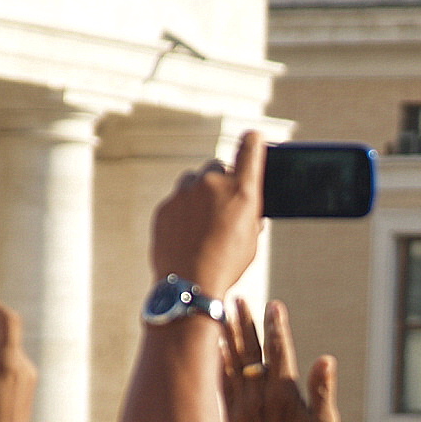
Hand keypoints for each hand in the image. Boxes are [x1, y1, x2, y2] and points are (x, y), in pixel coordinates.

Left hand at [151, 131, 264, 297]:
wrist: (189, 283)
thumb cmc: (228, 263)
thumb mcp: (252, 238)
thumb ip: (250, 214)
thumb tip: (247, 206)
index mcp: (242, 190)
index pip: (250, 147)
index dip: (254, 140)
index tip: (254, 138)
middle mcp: (213, 183)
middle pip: (218, 167)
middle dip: (222, 180)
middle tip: (225, 205)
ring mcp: (185, 193)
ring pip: (194, 181)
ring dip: (200, 193)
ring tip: (204, 222)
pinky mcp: (165, 207)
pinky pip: (177, 200)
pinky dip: (183, 211)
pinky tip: (189, 234)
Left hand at [221, 298, 340, 421]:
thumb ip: (323, 391)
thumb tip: (326, 360)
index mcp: (284, 393)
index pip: (280, 352)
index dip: (278, 327)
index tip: (274, 305)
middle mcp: (259, 395)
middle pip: (251, 351)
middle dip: (246, 323)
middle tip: (237, 298)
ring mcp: (242, 404)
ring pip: (233, 362)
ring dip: (229, 336)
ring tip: (223, 312)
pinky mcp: (231, 416)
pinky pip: (221, 382)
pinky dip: (218, 362)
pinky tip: (215, 347)